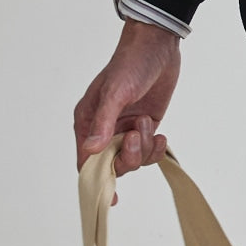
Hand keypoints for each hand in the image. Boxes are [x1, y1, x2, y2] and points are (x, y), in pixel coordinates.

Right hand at [74, 20, 181, 205]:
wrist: (157, 46)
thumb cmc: (130, 63)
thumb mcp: (115, 92)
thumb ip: (104, 122)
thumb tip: (93, 149)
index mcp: (87, 121)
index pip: (86, 161)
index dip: (96, 182)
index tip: (110, 199)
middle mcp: (104, 130)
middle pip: (113, 166)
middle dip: (128, 158)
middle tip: (137, 136)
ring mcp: (125, 130)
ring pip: (133, 161)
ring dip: (144, 148)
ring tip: (148, 122)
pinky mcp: (144, 129)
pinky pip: (148, 152)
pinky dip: (155, 147)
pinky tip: (159, 132)